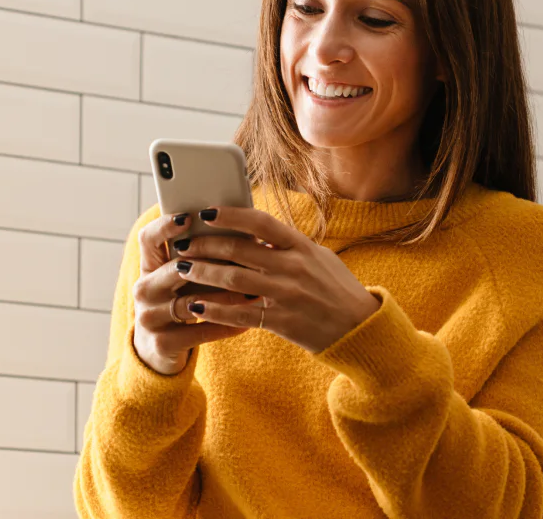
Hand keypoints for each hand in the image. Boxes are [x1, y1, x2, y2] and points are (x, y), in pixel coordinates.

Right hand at [131, 212, 254, 374]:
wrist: (159, 349)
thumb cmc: (180, 302)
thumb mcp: (182, 280)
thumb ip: (200, 258)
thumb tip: (241, 233)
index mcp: (148, 267)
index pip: (148, 238)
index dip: (165, 226)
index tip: (188, 216)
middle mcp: (143, 289)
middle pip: (174, 268)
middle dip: (210, 262)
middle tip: (242, 256)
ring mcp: (150, 317)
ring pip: (192, 301)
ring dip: (225, 296)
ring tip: (253, 292)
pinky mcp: (162, 342)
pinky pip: (199, 331)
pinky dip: (225, 326)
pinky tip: (247, 322)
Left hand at [172, 207, 380, 353]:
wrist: (360, 329)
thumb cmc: (337, 289)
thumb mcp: (319, 258)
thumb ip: (288, 245)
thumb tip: (254, 230)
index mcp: (302, 246)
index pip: (260, 222)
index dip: (230, 214)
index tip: (206, 212)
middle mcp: (293, 267)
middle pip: (239, 249)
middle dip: (205, 245)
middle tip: (183, 243)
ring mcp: (287, 295)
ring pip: (233, 279)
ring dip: (202, 273)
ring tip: (182, 269)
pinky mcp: (281, 321)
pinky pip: (240, 314)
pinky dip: (215, 309)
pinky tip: (197, 306)